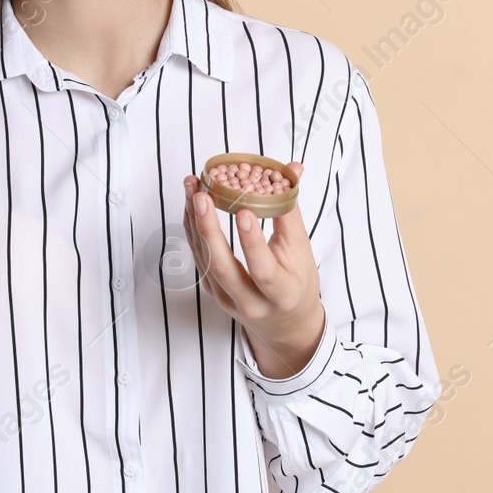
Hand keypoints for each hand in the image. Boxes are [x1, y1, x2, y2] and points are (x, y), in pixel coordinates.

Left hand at [183, 163, 325, 378]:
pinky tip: (191, 205)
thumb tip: (291, 169)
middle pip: (223, 268)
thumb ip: (291, 211)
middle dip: (209, 230)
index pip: (263, 270)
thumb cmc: (297, 282)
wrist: (284, 324)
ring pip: (205, 262)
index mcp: (281, 294)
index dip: (252, 242)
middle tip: (202, 196)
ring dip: (195, 223)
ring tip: (192, 189)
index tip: (244, 211)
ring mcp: (227, 300)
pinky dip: (193, 230)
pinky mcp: (212, 292)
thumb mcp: (302, 251)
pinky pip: (199, 259)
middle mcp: (251, 303)